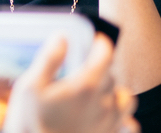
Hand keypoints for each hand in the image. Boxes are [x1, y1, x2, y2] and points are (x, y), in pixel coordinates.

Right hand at [4, 33, 138, 132]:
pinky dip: (124, 118)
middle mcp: (104, 104)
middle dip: (99, 67)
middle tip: (82, 67)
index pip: (105, 54)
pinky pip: (130, 124)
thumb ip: (49, 59)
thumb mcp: (30, 86)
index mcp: (86, 86)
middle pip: (111, 75)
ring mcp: (110, 123)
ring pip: (124, 98)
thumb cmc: (31, 123)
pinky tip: (110, 116)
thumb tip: (62, 36)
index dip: (100, 43)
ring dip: (114, 90)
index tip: (93, 41)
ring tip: (98, 91)